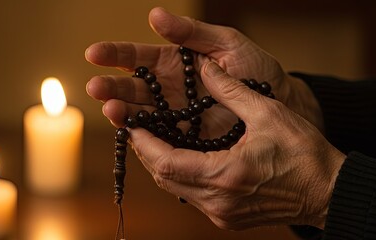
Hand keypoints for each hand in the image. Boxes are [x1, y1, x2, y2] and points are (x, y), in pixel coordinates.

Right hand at [85, 7, 323, 132]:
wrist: (282, 104)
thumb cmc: (256, 70)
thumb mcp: (227, 43)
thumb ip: (192, 32)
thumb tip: (155, 16)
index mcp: (175, 62)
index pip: (138, 57)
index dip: (115, 54)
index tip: (94, 53)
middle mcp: (170, 90)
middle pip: (133, 88)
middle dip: (112, 87)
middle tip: (96, 88)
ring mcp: (176, 116)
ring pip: (142, 114)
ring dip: (123, 113)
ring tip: (110, 110)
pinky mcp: (187, 138)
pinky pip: (161, 138)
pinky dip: (146, 138)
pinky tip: (132, 134)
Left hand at [127, 62, 344, 229]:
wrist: (326, 191)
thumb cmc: (303, 154)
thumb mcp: (268, 114)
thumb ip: (232, 91)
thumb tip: (207, 69)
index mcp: (225, 175)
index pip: (166, 162)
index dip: (143, 143)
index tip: (132, 124)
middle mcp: (217, 202)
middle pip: (164, 177)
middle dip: (147, 152)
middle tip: (138, 128)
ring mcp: (221, 214)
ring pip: (175, 188)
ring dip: (161, 163)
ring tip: (154, 138)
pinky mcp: (226, 218)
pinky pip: (191, 194)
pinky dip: (179, 174)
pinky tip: (180, 156)